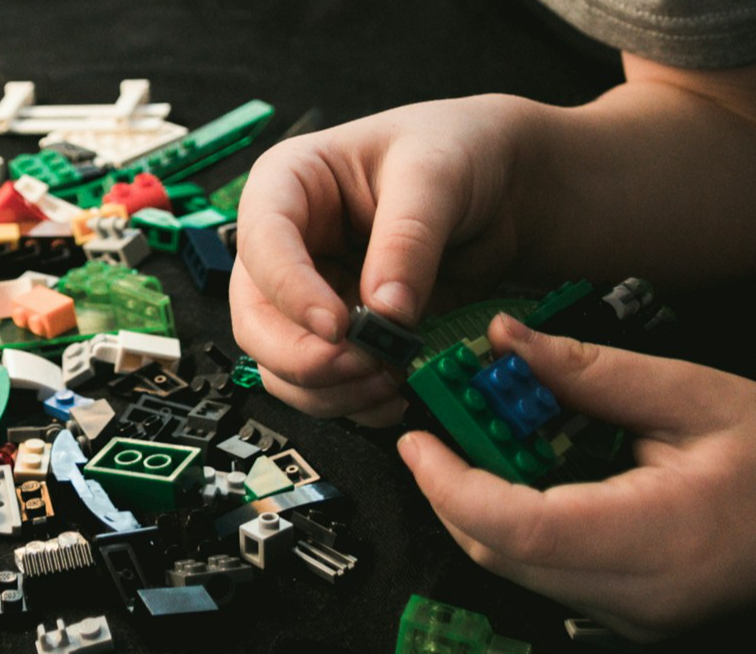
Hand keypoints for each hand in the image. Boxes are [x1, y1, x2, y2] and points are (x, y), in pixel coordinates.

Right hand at [230, 95, 544, 422]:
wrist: (500, 186)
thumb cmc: (456, 150)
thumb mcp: (435, 175)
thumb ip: (408, 239)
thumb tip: (385, 311)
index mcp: (289, 186)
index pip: (262, 244)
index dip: (290, 291)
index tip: (337, 326)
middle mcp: (289, 247)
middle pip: (255, 319)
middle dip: (304, 357)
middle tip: (364, 365)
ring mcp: (312, 296)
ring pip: (281, 365)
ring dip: (330, 390)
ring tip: (390, 380)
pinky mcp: (344, 335)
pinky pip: (325, 385)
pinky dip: (354, 402)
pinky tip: (395, 395)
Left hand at [400, 314, 755, 640]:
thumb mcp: (695, 390)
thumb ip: (591, 372)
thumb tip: (505, 342)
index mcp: (661, 537)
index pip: (517, 528)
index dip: (451, 485)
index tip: (419, 438)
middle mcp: (643, 595)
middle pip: (504, 557)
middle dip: (454, 493)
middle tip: (440, 429)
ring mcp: (641, 618)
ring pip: (522, 572)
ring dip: (487, 510)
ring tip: (489, 441)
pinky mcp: (642, 618)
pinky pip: (555, 578)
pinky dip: (527, 529)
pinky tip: (538, 478)